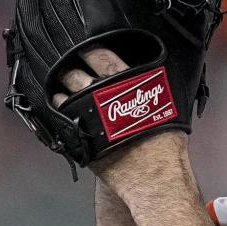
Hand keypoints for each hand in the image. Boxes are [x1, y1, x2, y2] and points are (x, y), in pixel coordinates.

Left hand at [52, 44, 191, 191]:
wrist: (154, 179)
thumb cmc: (166, 146)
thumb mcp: (168, 105)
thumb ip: (154, 87)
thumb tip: (151, 75)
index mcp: (126, 84)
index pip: (102, 56)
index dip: (90, 49)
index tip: (82, 46)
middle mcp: (104, 99)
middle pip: (77, 75)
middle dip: (67, 67)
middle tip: (64, 64)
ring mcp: (90, 121)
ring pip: (66, 97)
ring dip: (60, 89)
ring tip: (58, 85)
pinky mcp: (82, 142)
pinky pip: (63, 122)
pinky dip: (59, 113)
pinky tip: (59, 109)